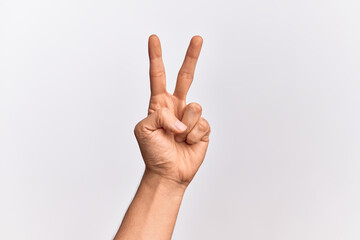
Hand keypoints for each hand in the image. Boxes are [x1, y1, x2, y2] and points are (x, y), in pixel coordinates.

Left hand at [134, 35, 210, 186]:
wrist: (168, 173)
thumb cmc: (153, 153)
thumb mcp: (144, 130)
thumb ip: (159, 116)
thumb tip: (180, 118)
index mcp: (159, 104)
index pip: (158, 76)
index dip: (156, 57)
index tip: (153, 39)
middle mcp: (176, 106)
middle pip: (186, 76)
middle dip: (191, 56)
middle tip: (197, 38)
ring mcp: (190, 117)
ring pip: (195, 106)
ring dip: (185, 126)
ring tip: (178, 137)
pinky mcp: (203, 128)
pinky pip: (202, 124)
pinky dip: (193, 136)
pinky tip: (188, 143)